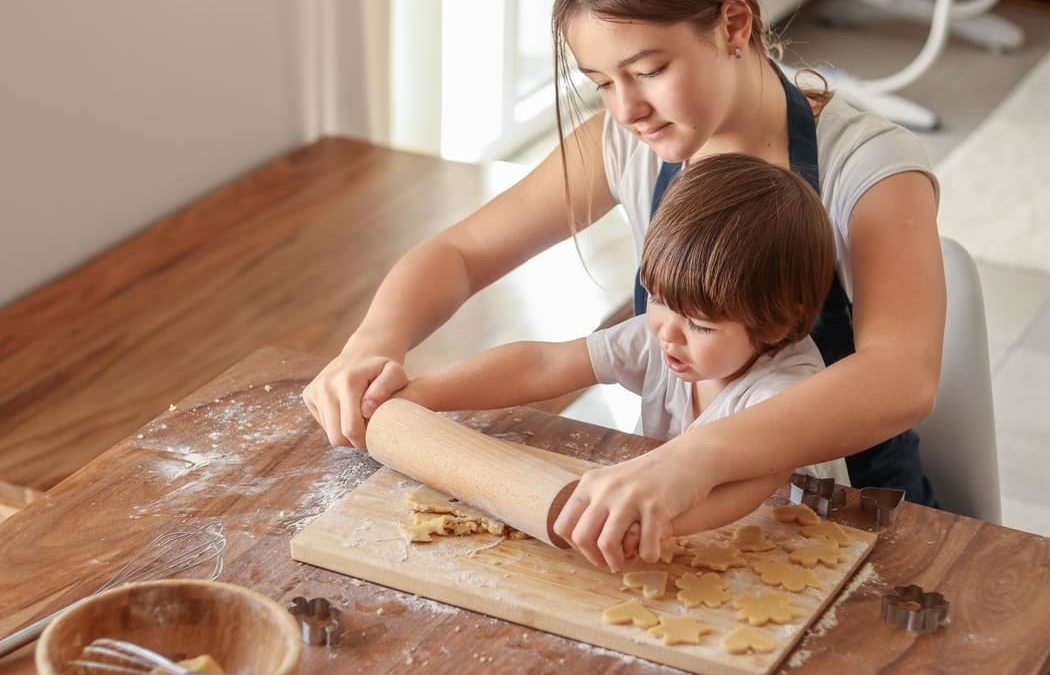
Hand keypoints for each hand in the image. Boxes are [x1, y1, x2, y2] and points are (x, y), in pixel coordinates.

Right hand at [301, 346, 407, 447]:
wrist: (364, 351)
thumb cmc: (384, 368)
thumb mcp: (395, 373)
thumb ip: (387, 388)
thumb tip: (367, 409)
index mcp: (347, 383)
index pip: (350, 430)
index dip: (365, 440)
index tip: (377, 434)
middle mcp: (326, 386)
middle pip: (336, 437)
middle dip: (354, 441)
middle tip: (369, 430)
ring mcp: (314, 390)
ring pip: (329, 433)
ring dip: (346, 431)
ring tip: (360, 417)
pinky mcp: (309, 395)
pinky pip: (323, 423)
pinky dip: (337, 423)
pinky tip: (348, 410)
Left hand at [553, 444, 713, 572]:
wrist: (687, 458)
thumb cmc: (649, 477)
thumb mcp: (613, 482)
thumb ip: (595, 504)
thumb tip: (579, 540)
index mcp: (590, 483)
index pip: (564, 525)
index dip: (575, 545)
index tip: (592, 549)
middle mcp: (606, 489)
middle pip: (582, 538)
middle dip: (594, 558)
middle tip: (609, 562)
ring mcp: (630, 497)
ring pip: (607, 544)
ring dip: (616, 562)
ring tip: (626, 562)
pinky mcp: (656, 506)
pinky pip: (644, 547)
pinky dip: (648, 556)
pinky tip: (652, 551)